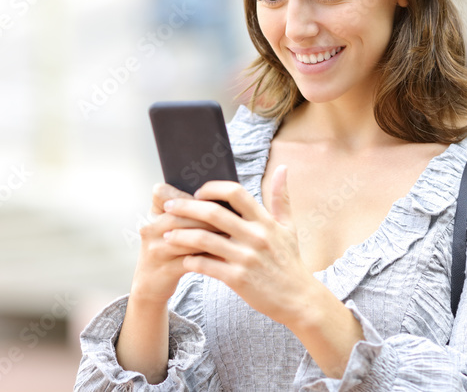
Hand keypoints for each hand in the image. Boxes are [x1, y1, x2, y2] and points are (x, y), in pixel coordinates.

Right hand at [128, 182, 221, 306]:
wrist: (150, 284)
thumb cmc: (167, 250)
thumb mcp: (169, 227)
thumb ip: (186, 212)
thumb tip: (220, 199)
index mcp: (153, 214)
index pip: (165, 194)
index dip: (189, 197)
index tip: (212, 199)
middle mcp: (150, 229)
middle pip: (182, 216)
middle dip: (210, 217)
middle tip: (232, 216)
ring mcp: (156, 250)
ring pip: (188, 238)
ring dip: (213, 236)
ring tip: (232, 235)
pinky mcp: (165, 270)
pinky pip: (192, 261)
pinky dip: (210, 258)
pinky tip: (225, 256)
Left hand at [161, 166, 315, 325]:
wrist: (299, 299)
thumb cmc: (290, 261)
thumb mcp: (289, 227)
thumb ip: (281, 197)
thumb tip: (282, 168)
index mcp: (265, 221)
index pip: (235, 192)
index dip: (212, 188)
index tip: (197, 193)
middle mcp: (255, 236)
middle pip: (213, 213)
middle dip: (185, 208)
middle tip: (169, 207)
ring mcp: (246, 258)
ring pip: (204, 240)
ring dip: (181, 236)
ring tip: (167, 235)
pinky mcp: (238, 279)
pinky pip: (206, 266)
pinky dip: (191, 261)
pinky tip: (183, 259)